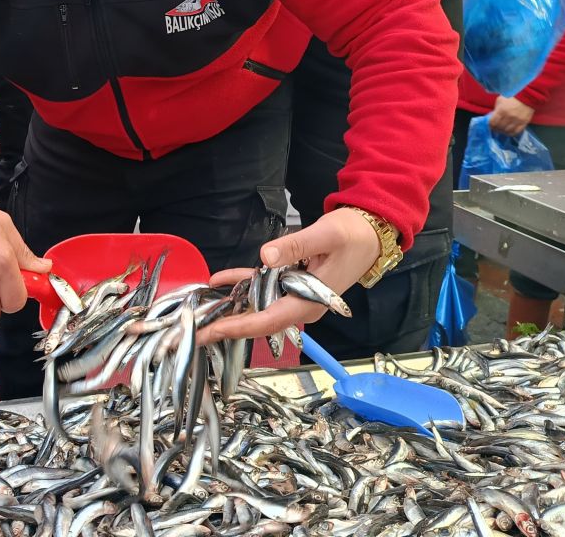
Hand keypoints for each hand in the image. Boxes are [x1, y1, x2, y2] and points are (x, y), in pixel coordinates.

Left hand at [196, 207, 381, 343]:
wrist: (370, 233)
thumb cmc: (352, 236)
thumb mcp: (324, 235)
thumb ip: (295, 246)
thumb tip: (265, 256)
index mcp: (309, 302)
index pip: (267, 321)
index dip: (238, 328)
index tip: (211, 332)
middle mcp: (300, 305)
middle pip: (258, 321)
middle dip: (227, 325)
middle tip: (193, 330)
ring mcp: (295, 296)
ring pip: (257, 306)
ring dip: (231, 306)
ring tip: (199, 309)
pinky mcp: (292, 283)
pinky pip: (262, 287)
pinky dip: (242, 284)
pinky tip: (219, 280)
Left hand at [488, 95, 533, 136]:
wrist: (527, 96)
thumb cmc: (512, 96)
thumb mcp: (500, 100)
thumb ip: (496, 109)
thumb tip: (493, 117)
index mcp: (501, 110)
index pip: (492, 123)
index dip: (490, 125)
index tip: (490, 125)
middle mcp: (509, 117)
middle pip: (499, 128)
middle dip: (496, 128)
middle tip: (496, 127)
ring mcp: (517, 121)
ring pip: (507, 131)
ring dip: (503, 131)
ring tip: (502, 129)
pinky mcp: (524, 123)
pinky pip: (516, 132)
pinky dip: (511, 133)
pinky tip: (509, 131)